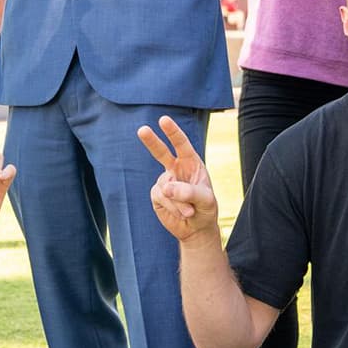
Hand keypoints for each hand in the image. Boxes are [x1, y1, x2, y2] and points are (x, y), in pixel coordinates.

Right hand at [138, 116, 219, 243]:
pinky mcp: (157, 195)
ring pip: (166, 187)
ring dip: (179, 201)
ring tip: (190, 212)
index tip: (163, 119)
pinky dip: (173, 207)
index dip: (173, 132)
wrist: (197, 228)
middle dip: (151, 141)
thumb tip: (166, 187)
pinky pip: (161, 197)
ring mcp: (164, 181)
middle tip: (142, 130)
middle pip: (161, 152)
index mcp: (191, 162)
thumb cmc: (205, 209)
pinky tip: (182, 214)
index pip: (181, 144)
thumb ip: (189, 192)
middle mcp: (176, 168)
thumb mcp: (205, 200)